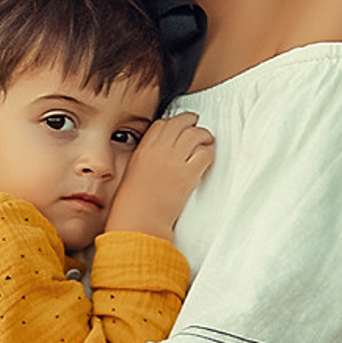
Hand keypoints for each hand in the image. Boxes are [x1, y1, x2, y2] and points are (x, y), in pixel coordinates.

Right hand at [107, 115, 214, 239]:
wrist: (139, 221)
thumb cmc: (132, 204)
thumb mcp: (132, 173)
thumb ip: (146, 159)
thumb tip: (160, 154)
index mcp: (143, 150)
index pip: (161, 125)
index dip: (172, 123)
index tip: (178, 127)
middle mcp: (158, 151)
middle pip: (179, 123)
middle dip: (191, 121)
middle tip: (197, 125)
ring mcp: (174, 161)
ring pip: (195, 134)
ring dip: (204, 135)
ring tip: (207, 140)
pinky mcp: (188, 174)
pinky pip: (205, 154)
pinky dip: (209, 153)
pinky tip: (208, 158)